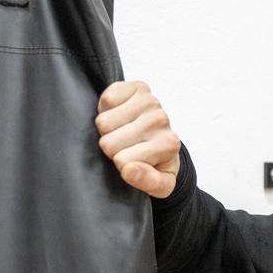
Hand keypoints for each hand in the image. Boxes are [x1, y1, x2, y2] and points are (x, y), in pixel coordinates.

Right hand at [96, 80, 180, 197]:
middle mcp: (161, 120)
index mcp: (169, 144)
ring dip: (108, 129)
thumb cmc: (157, 163)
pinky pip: (106, 99)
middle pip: (109, 142)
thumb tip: (130, 171)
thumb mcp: (160, 185)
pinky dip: (106, 109)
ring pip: (104, 122)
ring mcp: (150, 101)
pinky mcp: (138, 87)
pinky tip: (120, 115)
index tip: (134, 160)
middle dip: (112, 148)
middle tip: (126, 146)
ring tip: (123, 131)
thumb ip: (149, 183)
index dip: (121, 164)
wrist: (160, 139)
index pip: (122, 161)